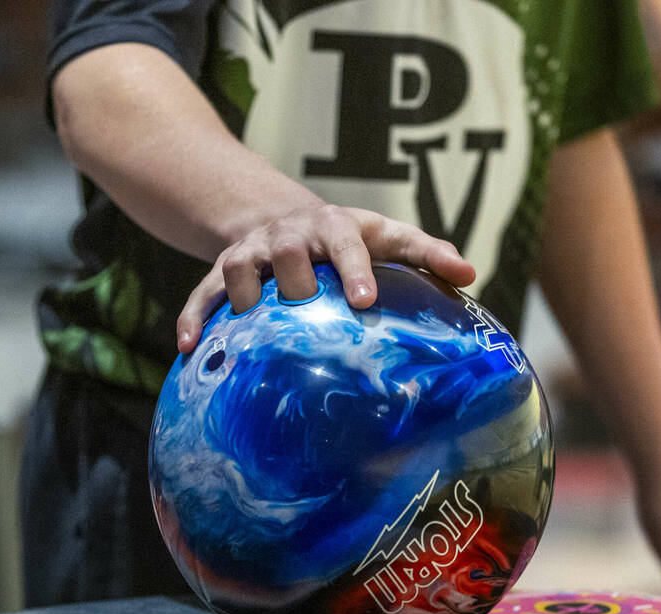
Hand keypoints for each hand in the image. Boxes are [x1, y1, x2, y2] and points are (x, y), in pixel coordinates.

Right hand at [177, 204, 475, 351]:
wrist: (278, 219)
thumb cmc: (347, 241)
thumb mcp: (385, 238)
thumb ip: (426, 255)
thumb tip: (471, 275)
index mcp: (335, 227)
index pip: (349, 242)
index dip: (356, 268)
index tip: (365, 300)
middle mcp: (290, 236)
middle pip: (289, 252)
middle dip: (295, 278)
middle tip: (304, 307)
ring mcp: (252, 253)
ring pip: (239, 270)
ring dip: (241, 297)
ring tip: (247, 327)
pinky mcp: (221, 271)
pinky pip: (202, 294)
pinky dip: (193, 317)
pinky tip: (189, 348)